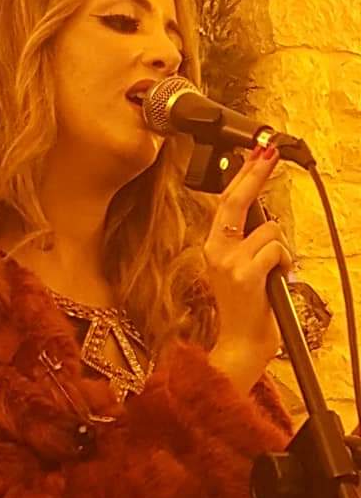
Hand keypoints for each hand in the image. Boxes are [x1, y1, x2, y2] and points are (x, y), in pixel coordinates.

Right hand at [205, 147, 292, 392]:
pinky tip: (275, 280)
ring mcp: (229, 262)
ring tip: (274, 273)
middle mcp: (216, 251)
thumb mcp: (239, 270)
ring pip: (270, 231)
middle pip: (236, 201)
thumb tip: (264, 216)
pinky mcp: (245, 274)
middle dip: (256, 174)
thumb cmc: (246, 309)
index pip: (226, 202)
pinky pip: (276, 249)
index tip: (256, 154)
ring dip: (281, 250)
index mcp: (213, 248)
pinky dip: (284, 264)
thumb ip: (245, 243)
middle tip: (271, 152)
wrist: (240, 344)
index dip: (242, 175)